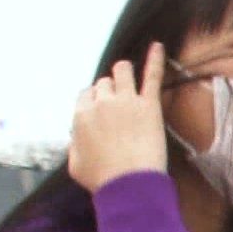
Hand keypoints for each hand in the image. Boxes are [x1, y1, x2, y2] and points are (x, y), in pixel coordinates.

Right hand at [69, 42, 168, 192]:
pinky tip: (158, 46)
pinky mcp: (149, 105)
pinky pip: (152, 75)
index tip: (102, 112)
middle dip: (109, 91)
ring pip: (122, 71)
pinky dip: (155, 59)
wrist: (129, 185)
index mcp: (80, 115)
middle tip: (119, 106)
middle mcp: (101, 103)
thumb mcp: (75, 165)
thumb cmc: (102, 180)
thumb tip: (75, 138)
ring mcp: (125, 101)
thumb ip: (74, 146)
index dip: (94, 102)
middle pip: (104, 84)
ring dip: (124, 71)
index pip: (85, 96)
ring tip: (129, 75)